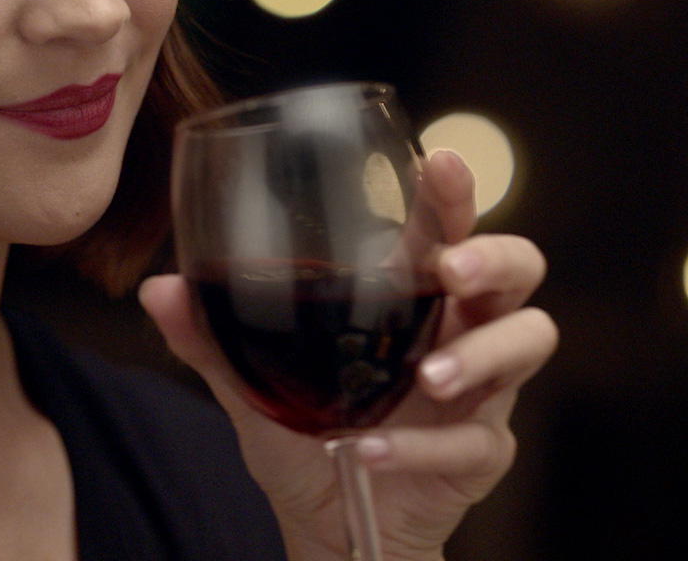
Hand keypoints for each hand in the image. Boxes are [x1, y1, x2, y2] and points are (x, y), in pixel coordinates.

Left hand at [139, 149, 556, 560]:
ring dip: (483, 353)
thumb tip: (158, 289)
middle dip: (494, 257)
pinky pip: (476, 439)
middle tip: (453, 269)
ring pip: (528, 340)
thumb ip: (212, 337)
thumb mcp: (252, 384)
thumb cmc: (306, 438)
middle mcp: (461, 327)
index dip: (454, 194)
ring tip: (430, 377)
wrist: (330, 525)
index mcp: (414, 294)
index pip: (448, 226)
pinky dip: (423, 445)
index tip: (442, 163)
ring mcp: (483, 388)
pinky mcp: (484, 450)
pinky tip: (372, 452)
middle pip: (519, 268)